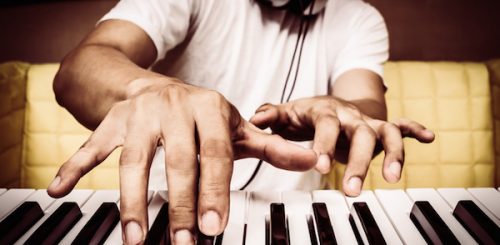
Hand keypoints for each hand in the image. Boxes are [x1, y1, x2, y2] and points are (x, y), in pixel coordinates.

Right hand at [47, 79, 316, 243]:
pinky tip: (59, 189)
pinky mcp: (112, 121)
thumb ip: (273, 148)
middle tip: (181, 243)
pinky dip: (75, 167)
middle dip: (179, 205)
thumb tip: (313, 163)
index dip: (215, 191)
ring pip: (134, 160)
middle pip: (178, 162)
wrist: (157, 87)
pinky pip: (91, 145)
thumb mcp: (238, 128)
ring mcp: (140, 114)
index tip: (212, 228)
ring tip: (134, 237)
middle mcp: (175, 107)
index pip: (217, 154)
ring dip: (131, 200)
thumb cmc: (203, 116)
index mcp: (211, 109)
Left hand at [249, 96, 434, 195]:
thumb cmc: (308, 113)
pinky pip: (402, 126)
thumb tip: (254, 119)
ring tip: (394, 179)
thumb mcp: (288, 113)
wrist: (332, 101)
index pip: (327, 126)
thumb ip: (272, 116)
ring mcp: (369, 121)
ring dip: (393, 154)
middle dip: (359, 162)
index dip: (324, 144)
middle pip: (361, 134)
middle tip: (351, 190)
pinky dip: (416, 130)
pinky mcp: (383, 127)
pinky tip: (429, 137)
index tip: (320, 167)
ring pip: (387, 134)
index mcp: (326, 111)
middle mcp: (351, 116)